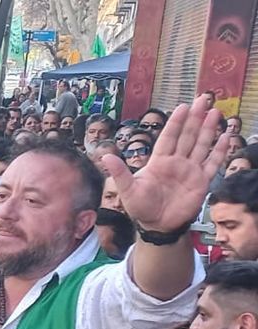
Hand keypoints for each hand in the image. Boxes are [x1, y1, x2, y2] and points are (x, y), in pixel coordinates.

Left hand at [103, 94, 229, 232]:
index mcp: (159, 161)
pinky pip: (212, 163)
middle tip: (203, 99)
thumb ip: (120, 172)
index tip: (182, 107)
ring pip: (201, 145)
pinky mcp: (201, 182)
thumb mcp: (127, 190)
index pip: (169, 137)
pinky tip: (226, 137)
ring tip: (215, 113)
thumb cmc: (140, 207)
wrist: (156, 226)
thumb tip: (105, 156)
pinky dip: (219, 151)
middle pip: (187, 136)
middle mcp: (176, 162)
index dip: (176, 122)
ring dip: (208, 129)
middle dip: (195, 118)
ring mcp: (190, 171)